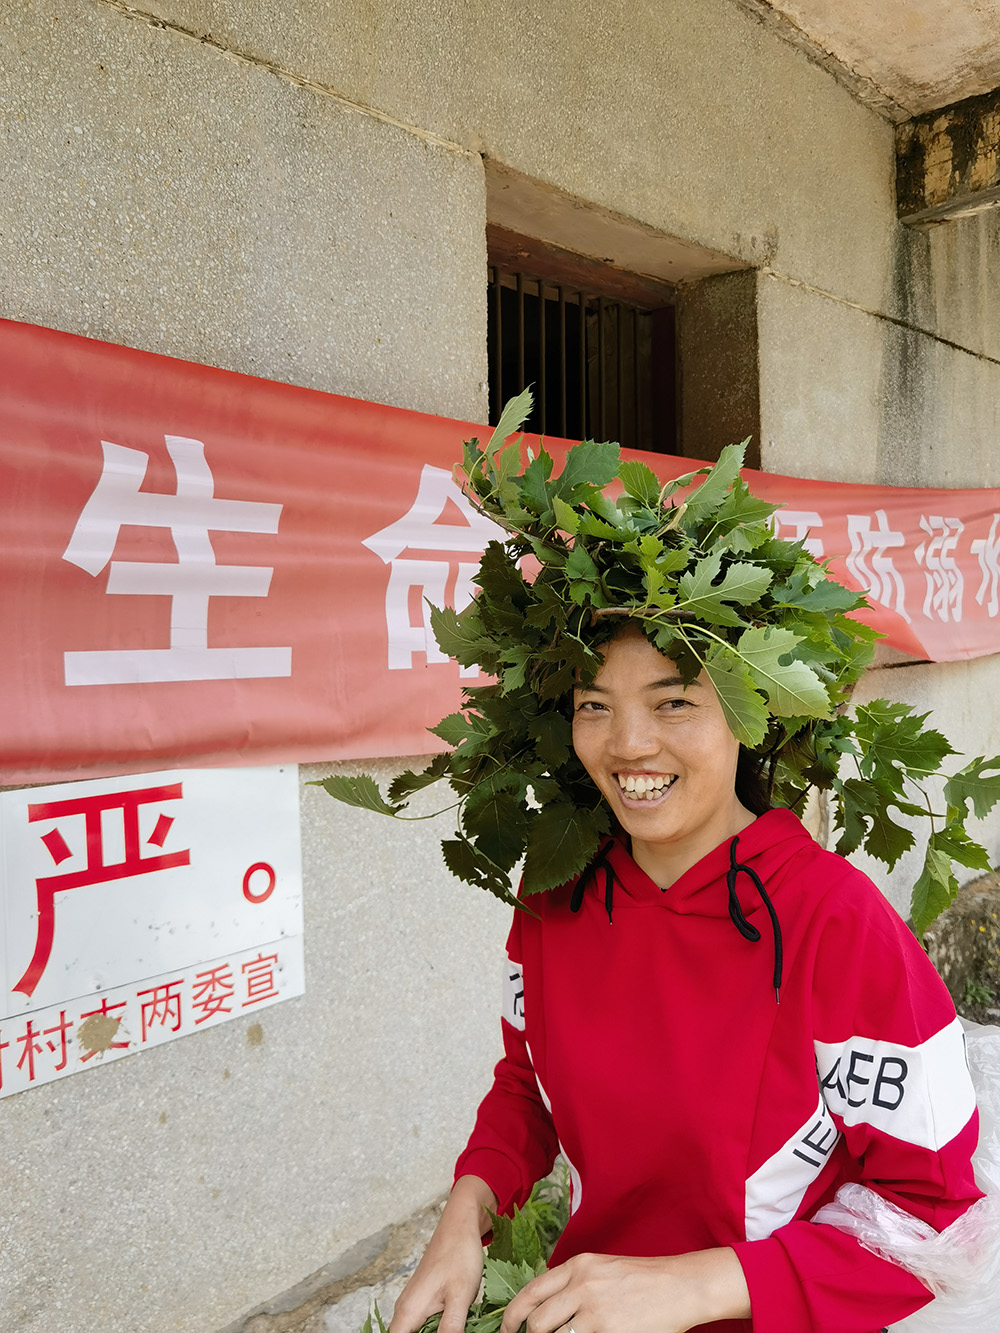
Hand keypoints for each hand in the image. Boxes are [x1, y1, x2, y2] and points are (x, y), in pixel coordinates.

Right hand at [390, 1176, 497, 1332]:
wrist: (460, 1226)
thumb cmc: (459, 1256)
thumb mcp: (460, 1298)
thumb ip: (450, 1330)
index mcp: (408, 1312)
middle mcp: (404, 1310)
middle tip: (449, 1328)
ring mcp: (413, 1305)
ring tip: (453, 1326)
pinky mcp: (423, 1301)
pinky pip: (423, 1326)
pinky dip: (435, 1331)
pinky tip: (453, 1327)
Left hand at [499, 1248, 749, 1332]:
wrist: (680, 1286)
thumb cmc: (643, 1279)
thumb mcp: (602, 1269)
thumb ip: (573, 1282)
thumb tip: (544, 1306)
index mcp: (578, 1266)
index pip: (532, 1292)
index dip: (513, 1314)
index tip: (507, 1329)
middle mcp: (582, 1286)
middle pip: (537, 1321)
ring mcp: (595, 1313)